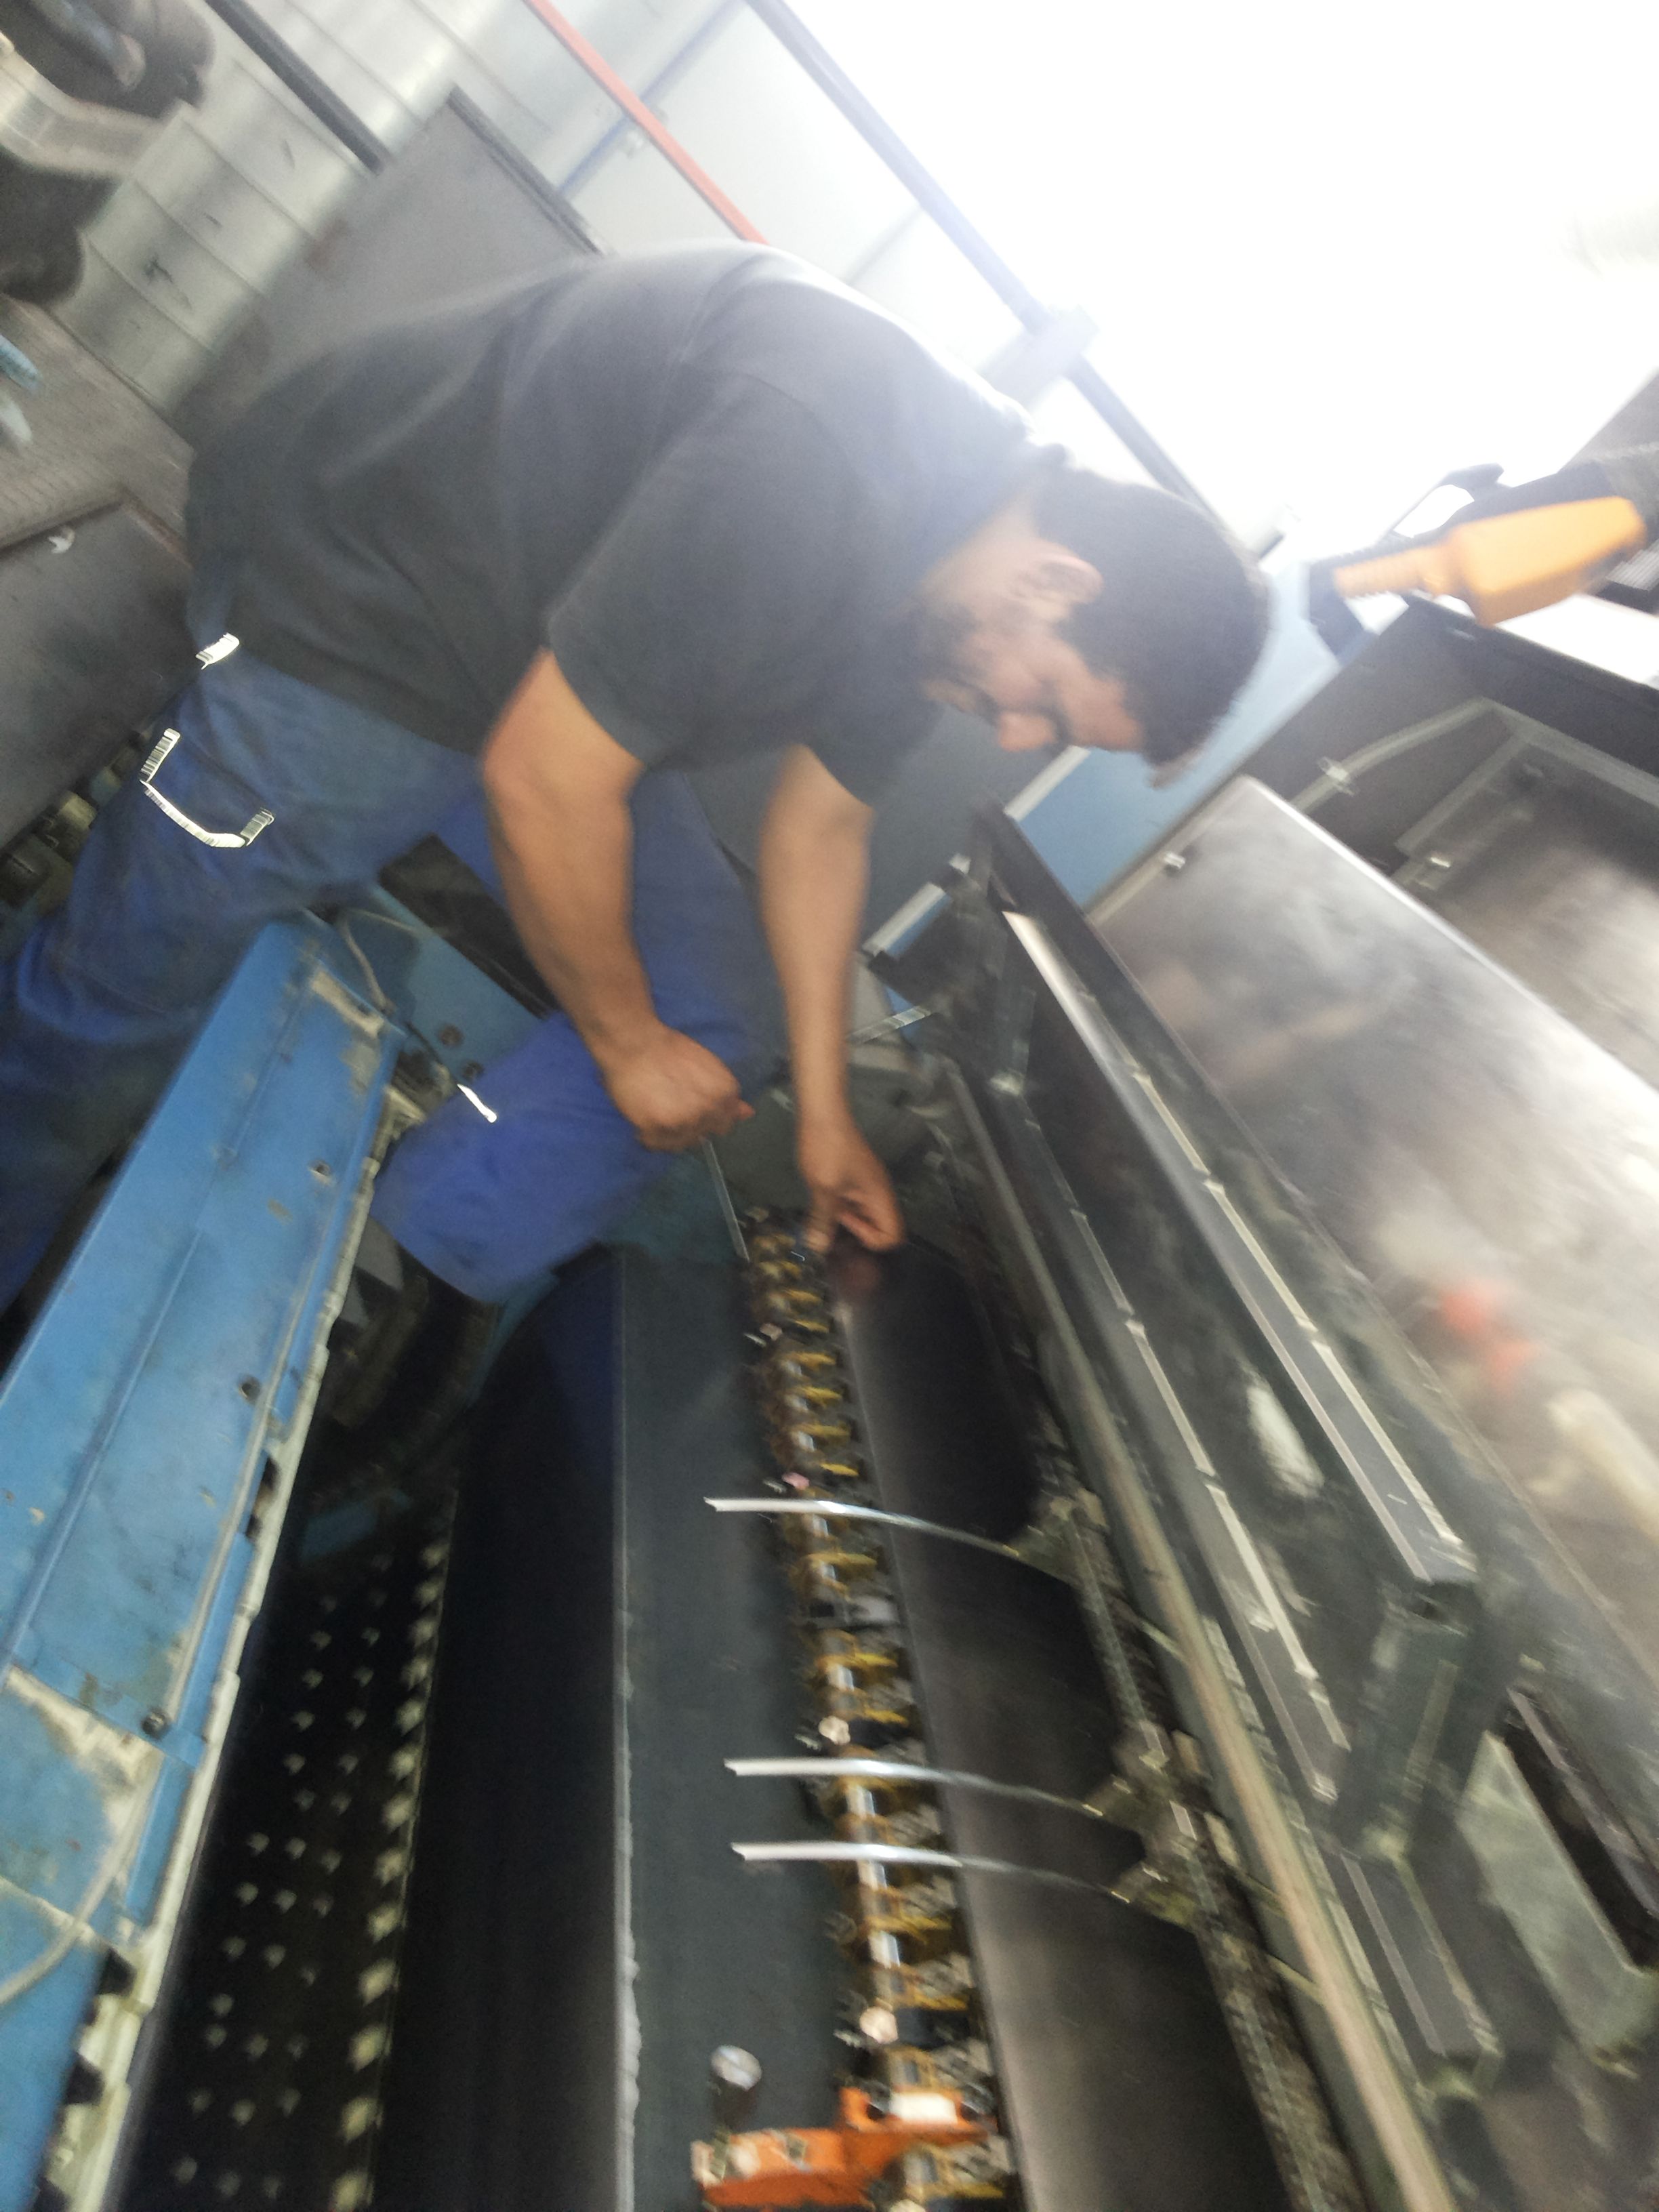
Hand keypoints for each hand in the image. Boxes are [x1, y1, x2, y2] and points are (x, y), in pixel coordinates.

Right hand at [600, 1026, 752, 1151]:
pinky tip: (646, 1117)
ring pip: (680, 1143)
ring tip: (658, 1111)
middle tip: (673, 1107)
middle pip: (702, 1135)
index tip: (693, 1105)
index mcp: (724, 1095)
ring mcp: (681, 1122)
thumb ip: (728, 1095)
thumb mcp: (709, 1067)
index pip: (724, 1124)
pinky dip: (650, 1135)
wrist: (635, 1042)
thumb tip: (748, 1113)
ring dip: (670, 1133)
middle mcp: (707, 1111)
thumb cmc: (671, 1049)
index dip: (708, 1115)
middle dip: (690, 1124)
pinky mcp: (655, 1129)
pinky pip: (656, 1144)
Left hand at [797, 1115, 903, 1253]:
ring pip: (866, 1215)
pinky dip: (842, 1208)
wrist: (823, 1114)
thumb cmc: (828, 1149)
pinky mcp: (855, 1178)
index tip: (847, 1227)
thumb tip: (818, 1248)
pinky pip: (855, 1203)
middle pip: (882, 1227)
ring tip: (825, 1211)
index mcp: (880, 1196)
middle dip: (859, 1232)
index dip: (871, 1239)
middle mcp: (879, 1193)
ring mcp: (867, 1185)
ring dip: (848, 1220)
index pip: (893, 1235)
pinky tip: (822, 1200)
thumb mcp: (823, 1188)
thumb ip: (823, 1220)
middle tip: (832, 1220)